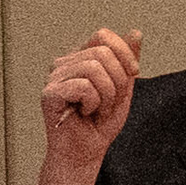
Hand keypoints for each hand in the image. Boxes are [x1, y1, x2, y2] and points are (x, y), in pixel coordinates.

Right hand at [37, 28, 141, 184]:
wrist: (87, 152)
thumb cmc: (101, 123)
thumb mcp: (124, 88)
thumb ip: (128, 61)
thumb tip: (135, 32)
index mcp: (81, 58)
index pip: (103, 36)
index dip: (125, 54)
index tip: (134, 74)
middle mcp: (64, 63)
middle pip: (103, 53)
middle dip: (118, 82)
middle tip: (110, 102)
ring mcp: (54, 77)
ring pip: (95, 69)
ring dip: (107, 96)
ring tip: (97, 109)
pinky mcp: (50, 93)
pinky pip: (84, 87)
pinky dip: (94, 104)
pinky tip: (84, 114)